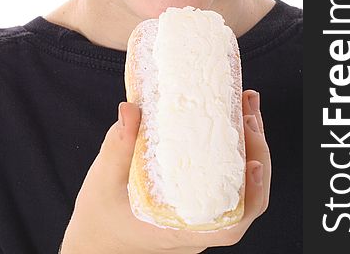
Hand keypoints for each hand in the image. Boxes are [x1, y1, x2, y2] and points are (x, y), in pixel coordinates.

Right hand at [60, 89, 270, 253]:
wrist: (94, 239)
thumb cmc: (99, 217)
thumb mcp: (104, 180)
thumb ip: (118, 145)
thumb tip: (130, 109)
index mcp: (180, 229)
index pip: (232, 222)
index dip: (251, 192)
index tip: (254, 161)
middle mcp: (197, 227)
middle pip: (245, 198)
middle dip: (255, 151)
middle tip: (248, 112)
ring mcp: (199, 217)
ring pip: (240, 188)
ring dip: (249, 149)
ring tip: (246, 110)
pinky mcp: (196, 204)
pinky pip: (227, 182)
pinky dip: (235, 155)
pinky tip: (231, 127)